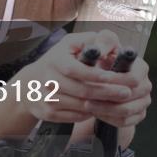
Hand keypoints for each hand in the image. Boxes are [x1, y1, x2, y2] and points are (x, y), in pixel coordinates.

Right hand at [16, 31, 137, 123]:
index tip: (117, 77)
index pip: (79, 70)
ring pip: (81, 106)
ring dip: (102, 105)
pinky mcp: (48, 113)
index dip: (99, 75)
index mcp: (55, 61)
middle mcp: (48, 80)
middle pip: (83, 91)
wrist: (30, 84)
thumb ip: (92, 40)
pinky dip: (90, 114)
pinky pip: (75, 117)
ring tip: (118, 102)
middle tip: (127, 93)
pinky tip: (100, 108)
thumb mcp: (72, 43)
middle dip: (108, 92)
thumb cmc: (59, 59)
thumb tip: (108, 47)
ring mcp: (47, 99)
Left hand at [84, 53, 150, 127]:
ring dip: (105, 108)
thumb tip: (99, 49)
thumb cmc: (104, 62)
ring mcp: (144, 102)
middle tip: (87, 95)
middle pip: (129, 96)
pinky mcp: (138, 115)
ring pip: (126, 110)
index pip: (133, 78)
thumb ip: (103, 43)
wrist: (106, 82)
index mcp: (141, 68)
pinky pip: (124, 121)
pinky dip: (108, 118)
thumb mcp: (104, 47)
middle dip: (107, 96)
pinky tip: (95, 112)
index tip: (97, 80)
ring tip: (87, 104)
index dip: (115, 80)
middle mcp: (146, 85)